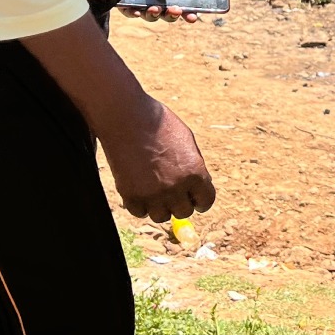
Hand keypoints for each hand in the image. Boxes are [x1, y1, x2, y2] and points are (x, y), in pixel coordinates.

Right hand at [99, 95, 215, 222]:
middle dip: (181, 202)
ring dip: (161, 207)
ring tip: (157, 191)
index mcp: (195, 173)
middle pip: (184, 211)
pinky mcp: (131, 196)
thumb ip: (194, 166)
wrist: (128, 118)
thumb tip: (198, 187)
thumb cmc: (160, 125)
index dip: (201, 200)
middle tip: (173, 192)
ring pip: (162, 216)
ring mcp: (153, 194)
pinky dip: (141, 205)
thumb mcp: (188, 141)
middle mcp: (176, 187)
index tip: (195, 199)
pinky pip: (140, 212)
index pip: (206, 201)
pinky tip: (141, 191)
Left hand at [122, 0, 196, 22]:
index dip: (188, 11)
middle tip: (176, 9)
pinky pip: (128, 10)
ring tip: (156, 9)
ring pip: (148, 14)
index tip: (193, 16)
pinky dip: (133, 12)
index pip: (180, 1)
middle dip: (172, 15)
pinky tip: (137, 10)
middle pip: (165, 12)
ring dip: (154, 16)